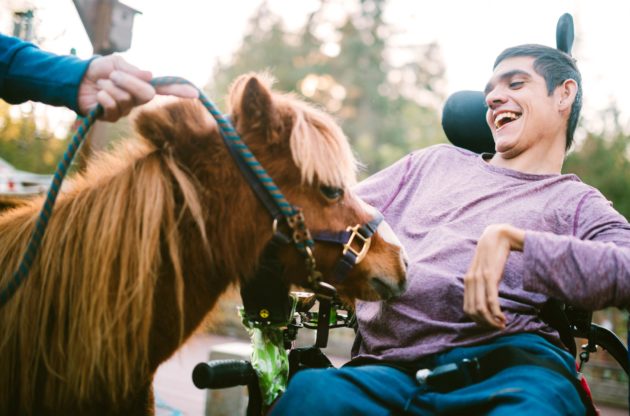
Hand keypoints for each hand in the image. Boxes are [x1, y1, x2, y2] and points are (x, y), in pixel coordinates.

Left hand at [77, 54, 197, 121]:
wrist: (76, 81)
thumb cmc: (99, 70)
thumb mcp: (116, 63)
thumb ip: (133, 70)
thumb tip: (150, 76)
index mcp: (142, 84)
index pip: (165, 88)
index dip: (179, 90)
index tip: (195, 93)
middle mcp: (138, 99)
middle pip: (146, 94)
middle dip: (129, 82)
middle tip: (113, 75)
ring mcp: (126, 109)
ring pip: (126, 99)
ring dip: (110, 87)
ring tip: (102, 84)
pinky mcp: (113, 117)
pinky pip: (113, 106)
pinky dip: (103, 96)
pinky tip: (99, 94)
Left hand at [463, 224, 524, 328]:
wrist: (499, 235)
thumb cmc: (494, 255)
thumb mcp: (486, 271)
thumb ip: (483, 284)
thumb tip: (488, 301)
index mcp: (468, 281)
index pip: (467, 309)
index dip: (478, 321)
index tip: (491, 324)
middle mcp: (470, 281)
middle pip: (473, 312)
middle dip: (485, 324)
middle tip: (498, 328)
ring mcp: (479, 278)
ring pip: (480, 309)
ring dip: (491, 321)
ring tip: (502, 324)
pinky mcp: (490, 276)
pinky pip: (491, 300)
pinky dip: (496, 312)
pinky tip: (503, 317)